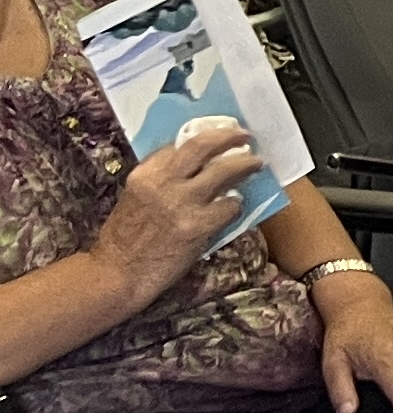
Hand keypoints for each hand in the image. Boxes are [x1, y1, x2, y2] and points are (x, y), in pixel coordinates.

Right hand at [94, 124, 250, 305]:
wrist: (117, 275)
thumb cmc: (125, 240)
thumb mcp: (135, 197)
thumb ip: (161, 179)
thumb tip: (195, 165)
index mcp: (145, 174)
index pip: (180, 144)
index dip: (205, 138)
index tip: (219, 138)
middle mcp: (163, 183)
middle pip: (204, 146)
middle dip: (230, 137)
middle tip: (246, 137)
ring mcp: (182, 203)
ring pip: (226, 171)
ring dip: (246, 165)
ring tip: (255, 164)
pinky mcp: (198, 226)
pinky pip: (230, 206)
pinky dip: (236, 205)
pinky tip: (235, 207)